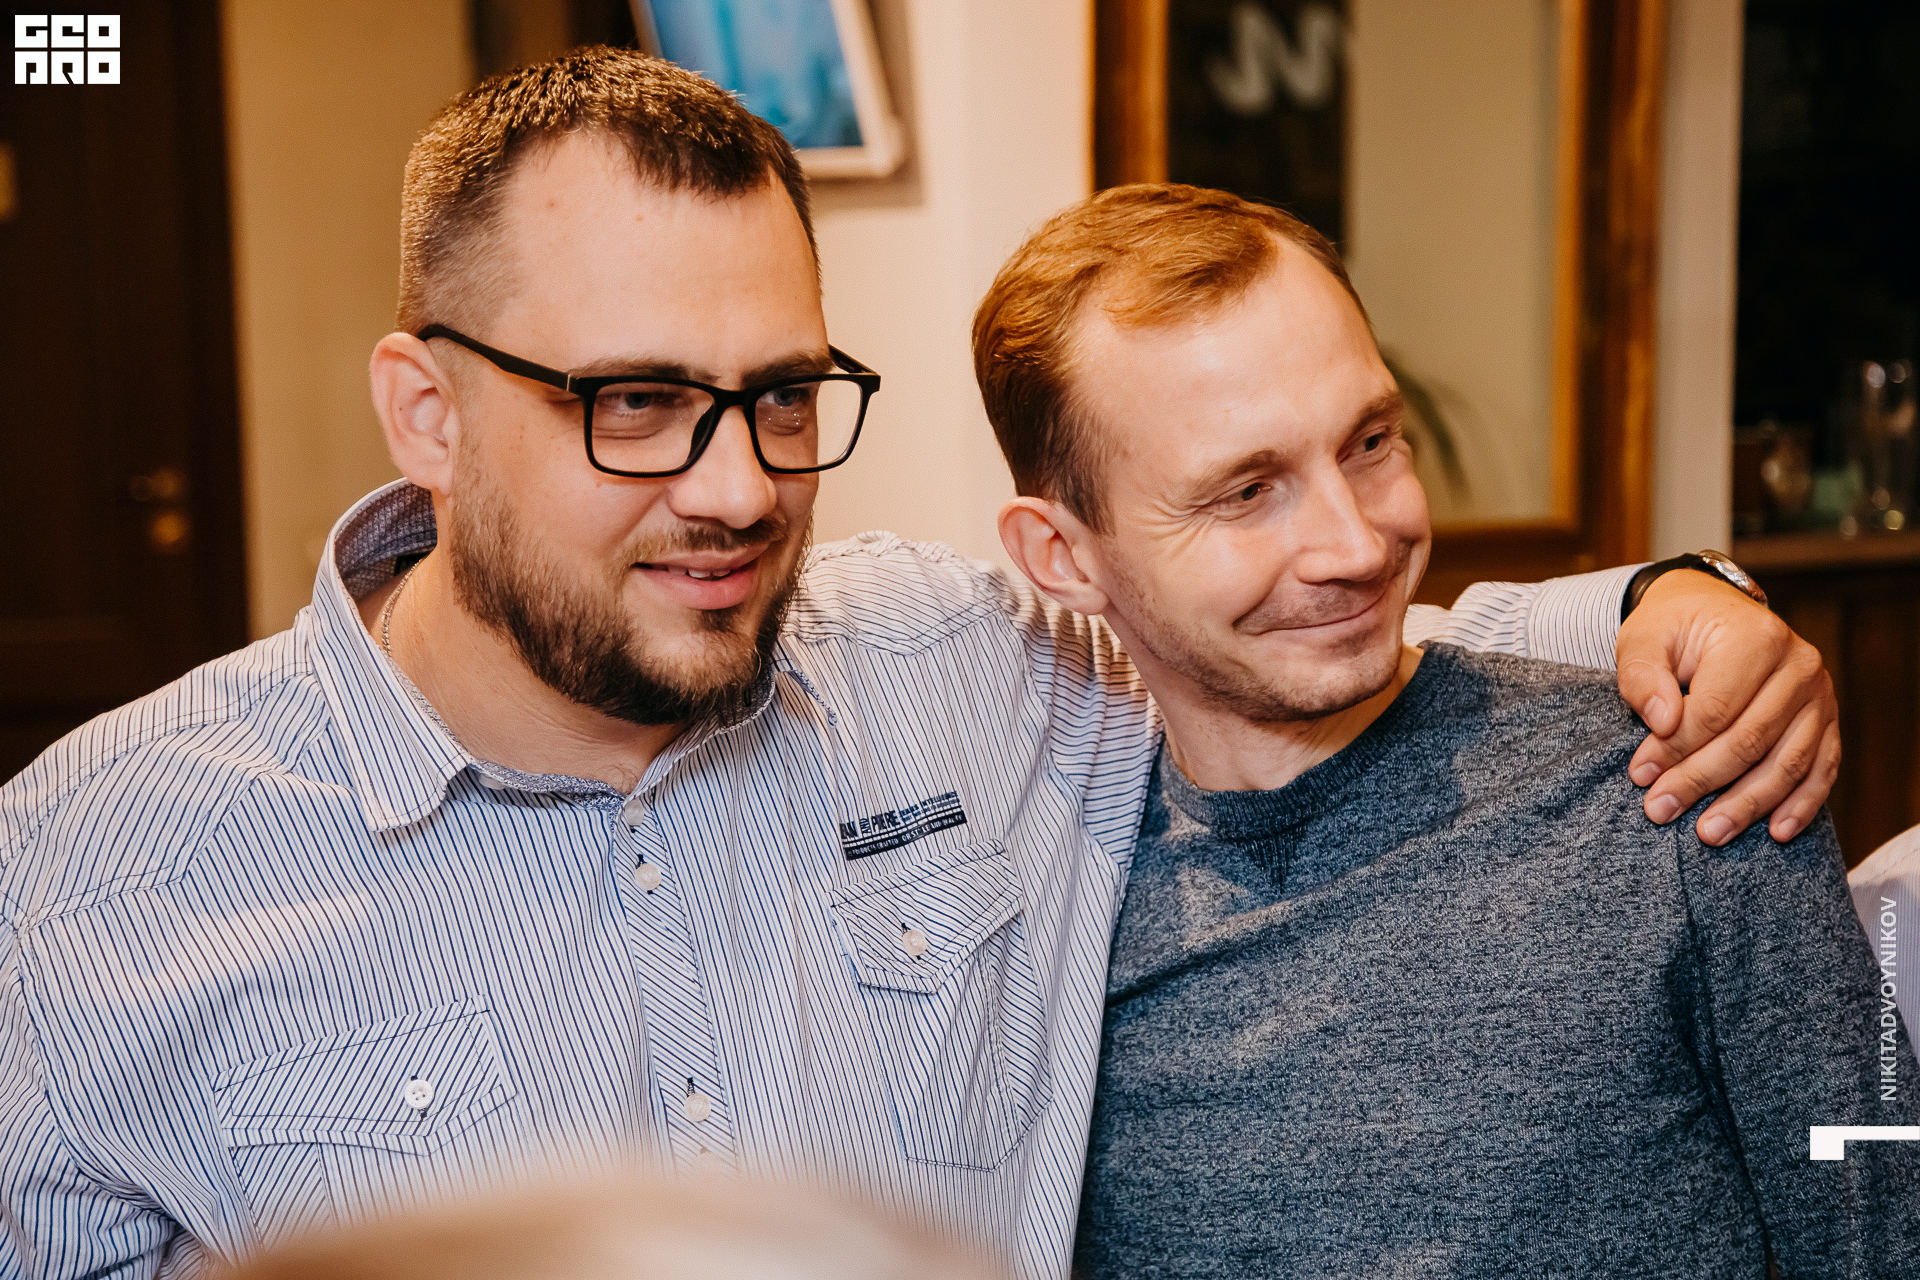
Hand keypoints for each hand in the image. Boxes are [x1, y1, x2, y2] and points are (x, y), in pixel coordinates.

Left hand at [1614, 569, 1837, 845]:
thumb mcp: (1643, 639)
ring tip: (1709, 833)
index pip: (1715, 709)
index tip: (1640, 776)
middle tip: (1661, 811)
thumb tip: (1662, 721)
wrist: (1713, 613)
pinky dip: (1801, 804)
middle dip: (1702, 782)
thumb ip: (1643, 676)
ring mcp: (1820, 695)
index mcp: (1756, 638)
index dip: (1676, 748)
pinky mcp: (1827, 721)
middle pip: (1750, 739)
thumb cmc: (1674, 630)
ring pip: (1788, 762)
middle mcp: (1799, 666)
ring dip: (1748, 804)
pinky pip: (1822, 768)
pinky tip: (1777, 832)